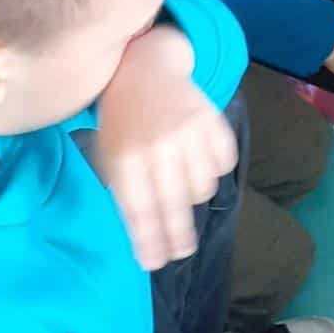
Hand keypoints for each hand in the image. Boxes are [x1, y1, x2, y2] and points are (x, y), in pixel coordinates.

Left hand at [94, 25, 238, 271]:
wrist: (144, 68)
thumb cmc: (122, 121)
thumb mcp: (110, 155)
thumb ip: (124, 193)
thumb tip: (147, 242)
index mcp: (125, 158)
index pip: (140, 212)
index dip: (149, 242)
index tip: (155, 264)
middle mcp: (157, 148)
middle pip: (174, 206)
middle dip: (178, 236)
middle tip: (182, 251)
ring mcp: (188, 134)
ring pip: (203, 188)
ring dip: (193, 193)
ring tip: (181, 180)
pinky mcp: (211, 121)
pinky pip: (223, 163)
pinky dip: (213, 168)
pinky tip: (197, 158)